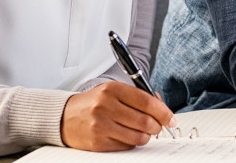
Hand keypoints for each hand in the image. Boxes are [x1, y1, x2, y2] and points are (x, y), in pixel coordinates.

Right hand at [61, 81, 175, 150]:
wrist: (65, 117)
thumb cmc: (94, 102)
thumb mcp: (114, 91)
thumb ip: (138, 96)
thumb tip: (162, 107)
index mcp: (112, 89)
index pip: (146, 101)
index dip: (163, 112)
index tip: (171, 118)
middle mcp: (105, 106)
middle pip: (145, 121)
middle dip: (157, 126)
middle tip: (158, 127)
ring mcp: (101, 125)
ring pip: (138, 137)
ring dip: (146, 136)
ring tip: (143, 131)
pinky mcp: (98, 142)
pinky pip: (126, 146)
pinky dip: (132, 143)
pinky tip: (127, 135)